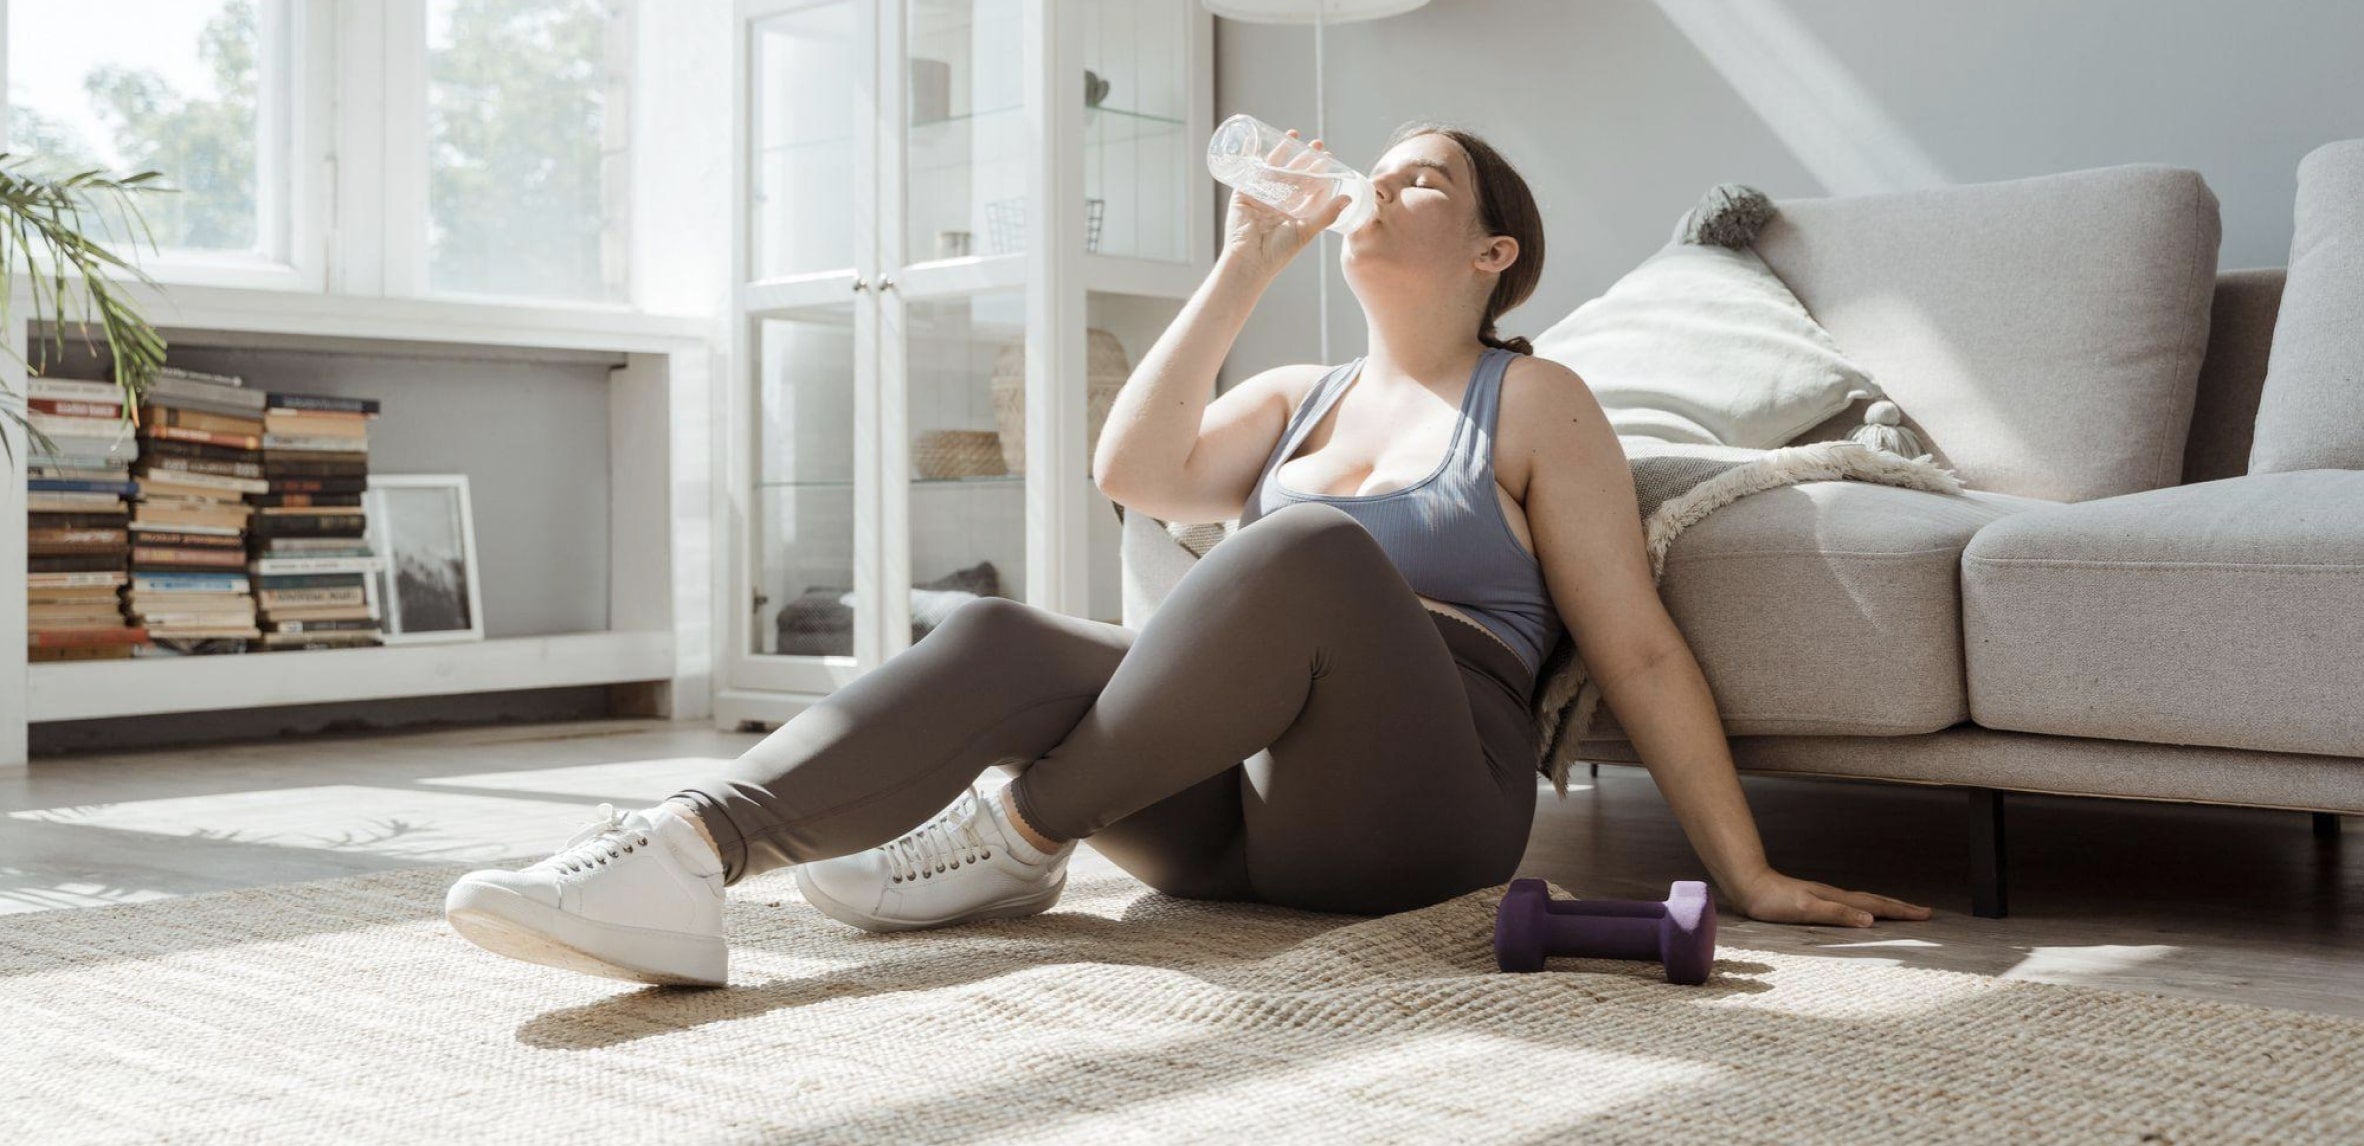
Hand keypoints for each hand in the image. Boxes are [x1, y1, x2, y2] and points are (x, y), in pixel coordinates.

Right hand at [1219, 128, 1351, 280]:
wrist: (1250, 260)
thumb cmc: (1279, 252)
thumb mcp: (1306, 230)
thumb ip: (1327, 214)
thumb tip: (1349, 198)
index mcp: (1294, 212)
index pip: (1309, 187)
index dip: (1318, 171)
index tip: (1328, 157)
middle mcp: (1278, 203)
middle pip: (1293, 174)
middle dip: (1304, 158)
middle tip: (1316, 144)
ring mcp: (1261, 197)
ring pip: (1274, 169)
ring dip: (1283, 152)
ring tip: (1294, 137)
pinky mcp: (1244, 194)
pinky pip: (1252, 172)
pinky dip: (1257, 157)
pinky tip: (1264, 144)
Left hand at [1730, 868, 1930, 927]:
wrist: (1749, 885)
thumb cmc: (1773, 901)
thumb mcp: (1806, 910)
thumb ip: (1838, 914)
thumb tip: (1871, 920)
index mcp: (1837, 899)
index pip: (1877, 905)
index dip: (1901, 911)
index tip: (1926, 914)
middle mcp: (1835, 896)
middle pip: (1875, 901)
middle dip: (1901, 907)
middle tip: (1925, 912)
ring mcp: (1826, 898)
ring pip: (1863, 902)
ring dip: (1885, 907)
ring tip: (1901, 911)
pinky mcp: (1814, 902)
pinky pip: (1849, 906)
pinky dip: (1864, 909)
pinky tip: (1860, 914)